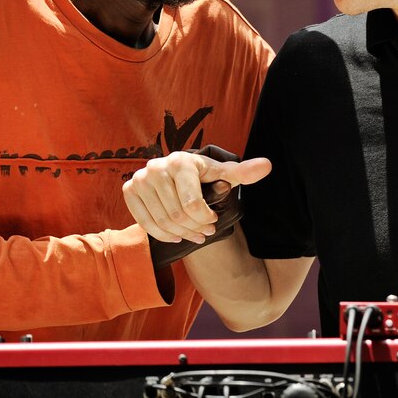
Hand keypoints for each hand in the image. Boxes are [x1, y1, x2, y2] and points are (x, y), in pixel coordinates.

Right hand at [123, 145, 270, 245]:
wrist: (177, 175)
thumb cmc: (204, 177)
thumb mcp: (224, 175)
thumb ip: (244, 172)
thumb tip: (268, 165)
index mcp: (181, 161)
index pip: (192, 204)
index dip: (206, 218)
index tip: (213, 220)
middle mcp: (156, 167)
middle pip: (178, 215)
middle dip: (195, 229)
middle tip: (205, 233)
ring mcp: (140, 179)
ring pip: (162, 221)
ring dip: (181, 235)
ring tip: (194, 236)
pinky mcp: (129, 190)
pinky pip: (145, 222)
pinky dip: (162, 235)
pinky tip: (176, 236)